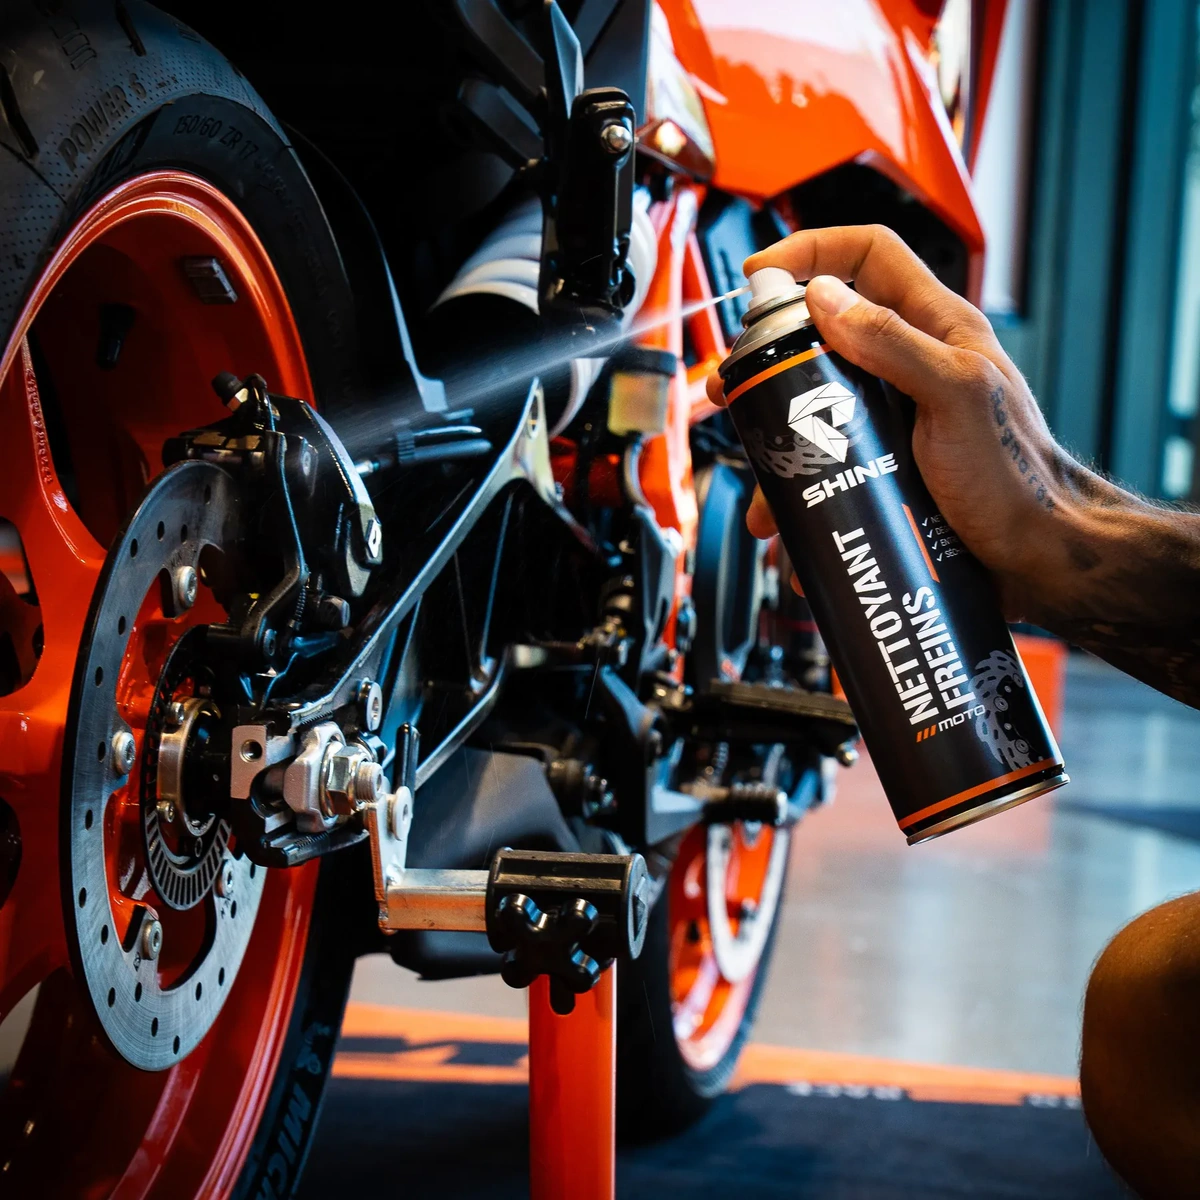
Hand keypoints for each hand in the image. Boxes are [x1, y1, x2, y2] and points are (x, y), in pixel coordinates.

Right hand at [705, 225, 1122, 619]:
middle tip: (736, 387)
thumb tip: (823, 297)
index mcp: (937, 328)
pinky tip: (790, 526)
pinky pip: (825, 463)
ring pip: (815, 408)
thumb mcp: (955, 397)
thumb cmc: (1015, 477)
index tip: (760, 277)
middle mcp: (910, 366)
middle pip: (823, 335)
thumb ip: (893, 342)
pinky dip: (799, 493)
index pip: (868, 255)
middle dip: (770, 360)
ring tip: (762, 484)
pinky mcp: (884, 465)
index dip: (811, 250)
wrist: (1036, 556)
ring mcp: (895, 416)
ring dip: (778, 444)